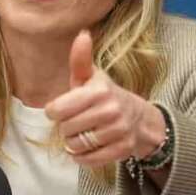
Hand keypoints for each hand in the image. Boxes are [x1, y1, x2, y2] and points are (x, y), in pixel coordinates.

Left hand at [45, 30, 166, 167]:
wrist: (140, 119)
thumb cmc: (106, 96)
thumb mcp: (92, 78)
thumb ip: (81, 60)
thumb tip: (82, 34)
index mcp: (99, 91)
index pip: (56, 110)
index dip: (55, 111)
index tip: (64, 108)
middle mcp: (110, 111)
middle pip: (64, 129)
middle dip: (66, 127)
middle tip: (79, 121)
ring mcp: (117, 132)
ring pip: (74, 146)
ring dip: (74, 142)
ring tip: (85, 133)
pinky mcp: (122, 150)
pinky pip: (86, 160)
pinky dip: (83, 156)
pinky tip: (90, 146)